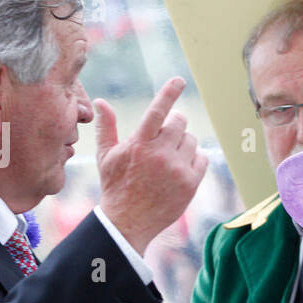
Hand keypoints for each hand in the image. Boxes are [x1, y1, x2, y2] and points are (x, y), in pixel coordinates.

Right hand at [96, 77, 207, 254]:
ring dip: (182, 144)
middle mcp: (160, 154)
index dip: (169, 92)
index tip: (179, 80)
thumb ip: (107, 127)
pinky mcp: (190, 183)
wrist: (128, 222)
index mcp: (139, 144)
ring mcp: (177, 169)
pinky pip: (202, 158)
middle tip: (165, 137)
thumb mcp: (107, 157)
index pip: (158, 110)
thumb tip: (101, 102)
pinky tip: (179, 169)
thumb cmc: (115, 186)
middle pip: (179, 122)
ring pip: (191, 140)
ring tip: (168, 159)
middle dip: (174, 124)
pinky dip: (194, 160)